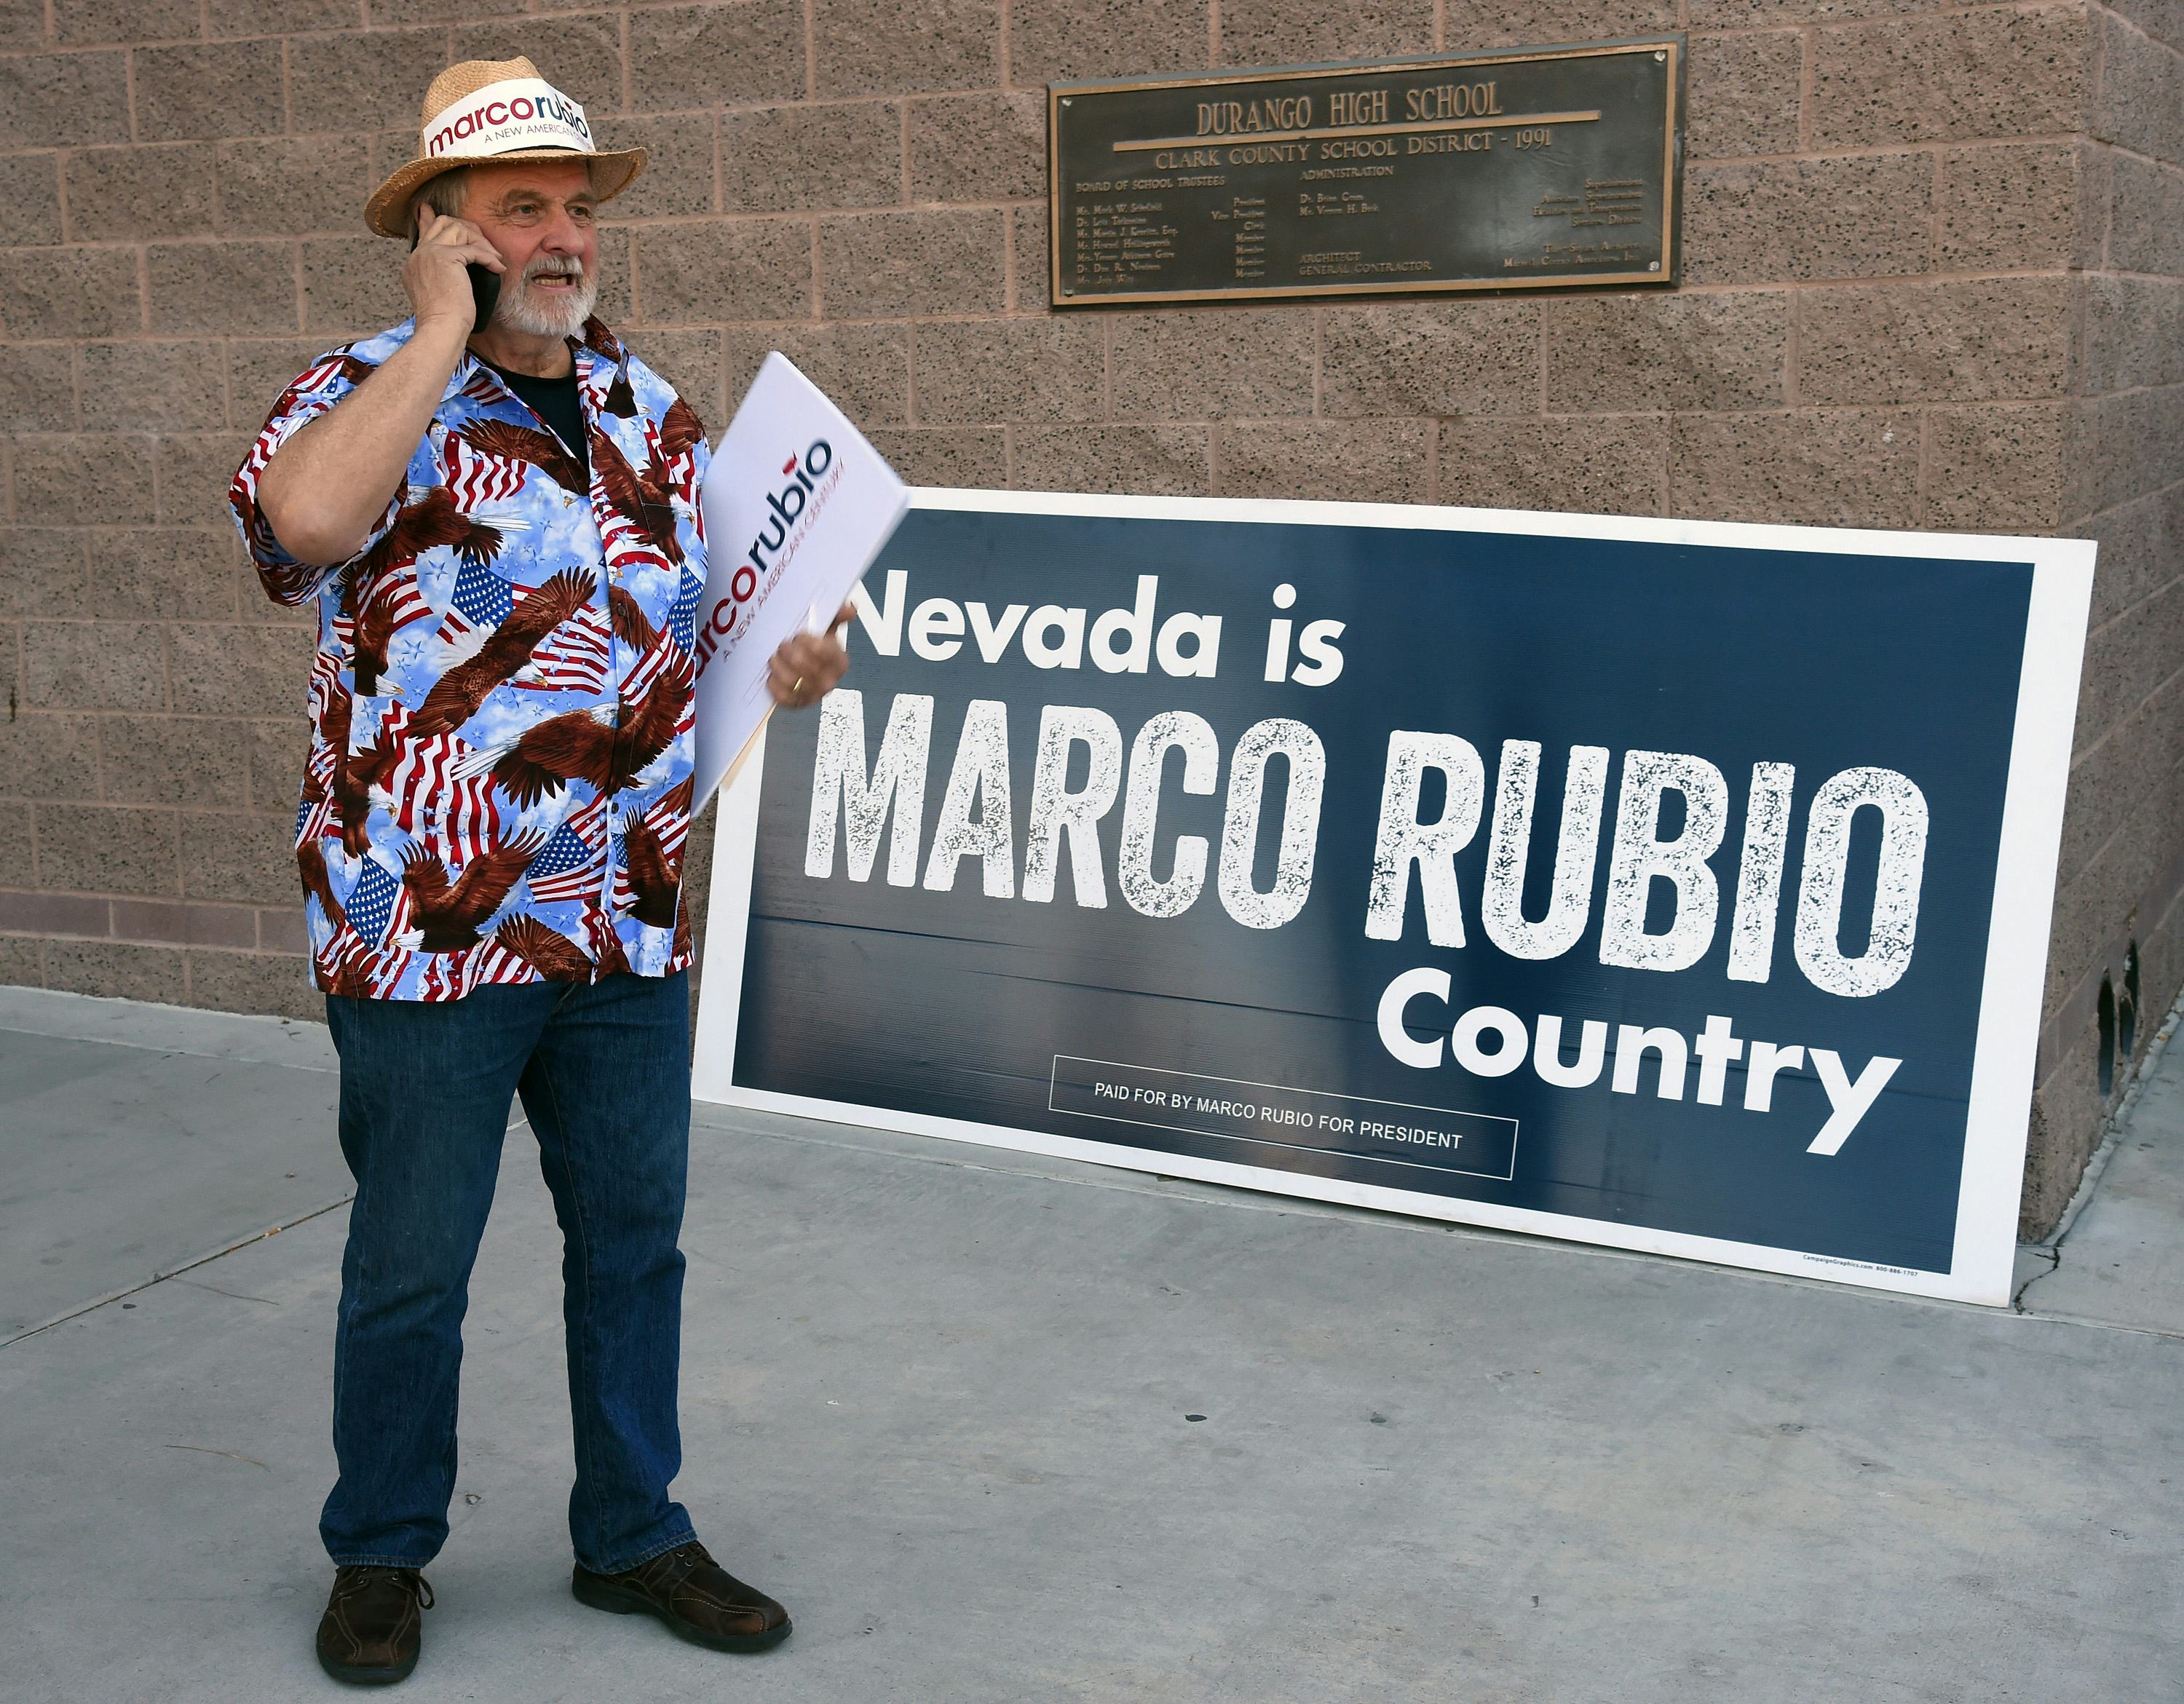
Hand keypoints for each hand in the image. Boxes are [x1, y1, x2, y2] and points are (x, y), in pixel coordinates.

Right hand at [404, 208, 504, 335]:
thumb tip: (459, 268)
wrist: (441, 329)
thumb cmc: (446, 320)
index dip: (429, 219)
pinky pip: (474, 249)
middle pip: (444, 223)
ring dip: (481, 242)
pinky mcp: (445, 257)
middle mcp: (419, 255)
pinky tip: (497, 269)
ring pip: (458, 229)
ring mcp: (429, 253)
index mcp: (414, 263)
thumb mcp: (440, 293)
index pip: (425, 232)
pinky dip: (489, 258)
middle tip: (486, 246)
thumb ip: (442, 274)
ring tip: (494, 260)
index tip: (428, 209)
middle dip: (469, 229)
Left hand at [767, 602, 854, 709]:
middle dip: (789, 652)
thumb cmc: (813, 644)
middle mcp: (829, 681)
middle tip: (783, 644)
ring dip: (778, 666)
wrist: (801, 664)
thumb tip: (850, 608)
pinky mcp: (797, 704)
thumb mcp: (825, 627)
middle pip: (804, 666)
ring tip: (775, 657)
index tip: (799, 635)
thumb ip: (837, 614)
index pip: (824, 652)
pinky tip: (773, 674)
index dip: (807, 642)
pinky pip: (782, 696)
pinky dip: (774, 684)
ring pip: (791, 681)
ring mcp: (813, 695)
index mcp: (839, 661)